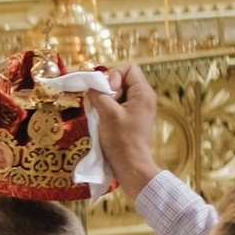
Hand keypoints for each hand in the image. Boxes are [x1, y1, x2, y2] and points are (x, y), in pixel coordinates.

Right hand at [87, 60, 161, 197]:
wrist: (131, 166)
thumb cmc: (122, 140)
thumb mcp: (107, 113)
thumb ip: (98, 94)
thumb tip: (90, 85)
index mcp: (144, 93)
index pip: (128, 68)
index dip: (114, 75)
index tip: (108, 93)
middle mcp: (144, 97)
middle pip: (122, 78)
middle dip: (107, 88)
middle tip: (101, 103)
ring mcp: (138, 108)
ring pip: (118, 92)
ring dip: (106, 99)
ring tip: (101, 113)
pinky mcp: (132, 118)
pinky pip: (118, 104)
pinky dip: (108, 108)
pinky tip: (103, 119)